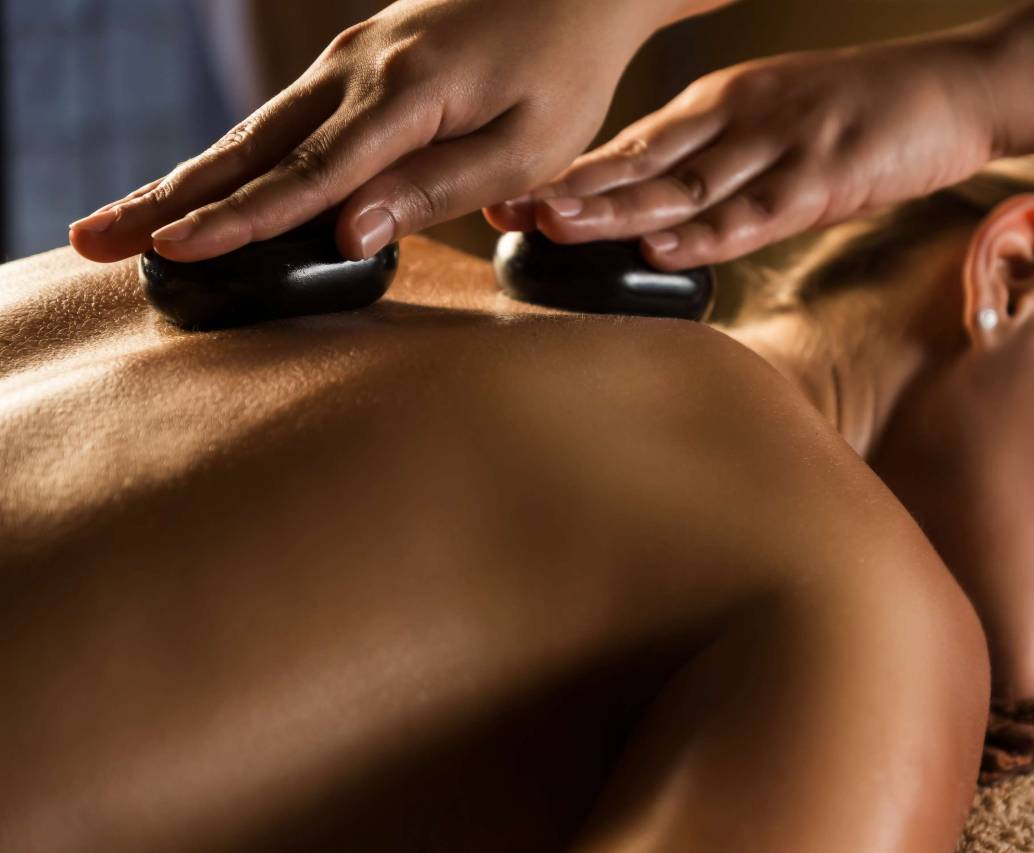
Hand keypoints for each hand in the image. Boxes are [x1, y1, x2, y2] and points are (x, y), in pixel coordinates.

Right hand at [68, 0, 657, 263]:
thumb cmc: (563, 76)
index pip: (309, 173)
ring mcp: (349, 62)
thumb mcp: (525, 148)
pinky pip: (280, 120)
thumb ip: (436, 189)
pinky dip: (231, 159)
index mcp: (405, 96)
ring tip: (119, 222)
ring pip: (252, 131)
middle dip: (169, 199)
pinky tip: (198, 189)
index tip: (173, 252)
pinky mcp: (354, 65)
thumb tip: (348, 234)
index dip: (240, 218)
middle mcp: (358, 72)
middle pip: (250, 146)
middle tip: (91, 239)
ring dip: (184, 180)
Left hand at [484, 40, 998, 270]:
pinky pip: (758, 210)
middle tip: (512, 212)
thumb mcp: (774, 123)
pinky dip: (709, 234)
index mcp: (720, 107)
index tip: (516, 202)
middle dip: (577, 192)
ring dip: (622, 210)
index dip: (574, 177)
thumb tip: (662, 210)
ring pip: (688, 185)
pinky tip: (663, 248)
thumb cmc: (861, 112)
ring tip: (561, 227)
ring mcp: (780, 143)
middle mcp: (738, 119)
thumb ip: (719, 161)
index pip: (633, 146)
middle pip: (644, 162)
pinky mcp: (826, 174)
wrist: (951, 87)